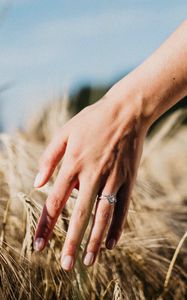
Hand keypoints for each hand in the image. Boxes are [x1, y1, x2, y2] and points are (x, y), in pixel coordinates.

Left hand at [33, 91, 147, 270]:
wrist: (126, 111)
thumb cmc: (92, 120)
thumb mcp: (64, 132)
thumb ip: (49, 158)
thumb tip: (37, 184)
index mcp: (73, 163)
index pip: (55, 201)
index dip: (46, 225)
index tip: (39, 245)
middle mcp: (92, 174)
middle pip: (79, 214)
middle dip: (71, 242)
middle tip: (66, 265)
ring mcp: (113, 177)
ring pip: (103, 215)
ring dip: (94, 240)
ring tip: (88, 261)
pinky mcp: (128, 179)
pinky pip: (123, 207)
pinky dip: (117, 226)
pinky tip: (110, 243)